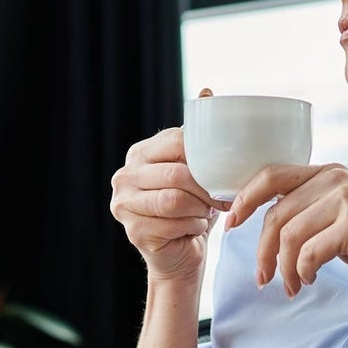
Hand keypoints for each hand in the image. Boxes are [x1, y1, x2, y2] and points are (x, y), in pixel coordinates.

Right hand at [110, 90, 227, 282]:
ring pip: (175, 201)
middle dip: (206, 189)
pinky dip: (193, 227)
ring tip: (206, 213)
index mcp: (139, 154)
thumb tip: (207, 93)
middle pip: (176, 174)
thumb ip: (199, 135)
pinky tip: (194, 228)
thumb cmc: (191, 208)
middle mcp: (124, 176)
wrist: (180, 254)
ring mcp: (123, 204)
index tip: (224, 173)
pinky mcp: (132, 230)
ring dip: (199, 209)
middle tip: (223, 199)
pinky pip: (173, 225)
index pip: (175, 142)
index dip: (205, 157)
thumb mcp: (197, 169)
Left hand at [226, 163, 347, 299]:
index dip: (244, 200)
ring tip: (292, 286)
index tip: (230, 224)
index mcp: (327, 172)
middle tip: (263, 278)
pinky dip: (302, 271)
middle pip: (275, 215)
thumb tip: (267, 222)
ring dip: (283, 268)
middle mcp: (335, 179)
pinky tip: (309, 280)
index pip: (271, 176)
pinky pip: (308, 252)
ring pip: (288, 236)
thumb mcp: (340, 214)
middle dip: (262, 251)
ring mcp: (345, 199)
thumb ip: (309, 208)